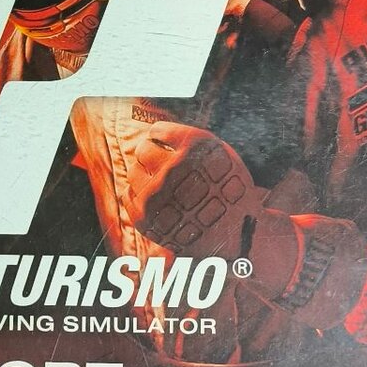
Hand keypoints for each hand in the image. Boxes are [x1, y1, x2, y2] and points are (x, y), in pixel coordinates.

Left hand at [127, 123, 264, 256]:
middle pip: (142, 150)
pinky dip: (141, 196)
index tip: (166, 143)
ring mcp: (156, 195)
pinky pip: (129, 195)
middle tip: (164, 164)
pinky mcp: (144, 218)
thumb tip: (152, 133)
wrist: (237, 236)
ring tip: (165, 185)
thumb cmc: (228, 189)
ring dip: (146, 175)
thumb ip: (188, 139)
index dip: (161, 136)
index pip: (157, 130)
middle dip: (152, 154)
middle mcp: (172, 169)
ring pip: (133, 172)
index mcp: (193, 148)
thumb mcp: (220, 154)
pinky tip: (160, 202)